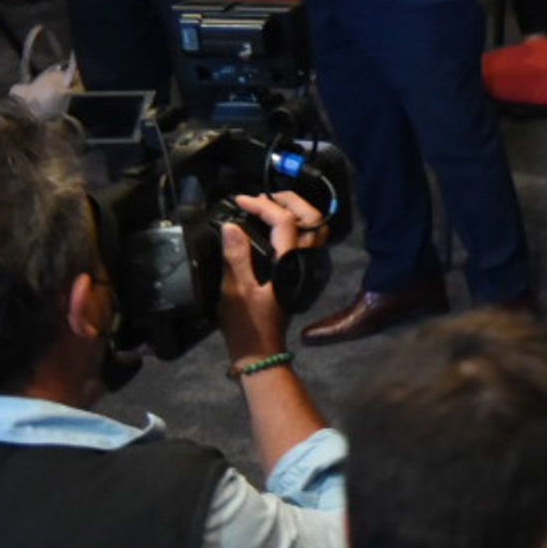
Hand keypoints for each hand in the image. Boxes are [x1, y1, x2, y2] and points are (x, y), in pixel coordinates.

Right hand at [214, 189, 326, 360]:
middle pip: (311, 219)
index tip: (241, 201)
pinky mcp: (301, 274)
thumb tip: (232, 226)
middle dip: (290, 200)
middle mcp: (303, 261)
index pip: (284, 221)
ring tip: (270, 206)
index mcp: (288, 262)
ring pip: (314, 229)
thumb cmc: (246, 324)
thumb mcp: (235, 290)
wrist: (260, 351)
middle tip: (263, 196)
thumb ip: (236, 256)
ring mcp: (305, 267)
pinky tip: (276, 228)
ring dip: (297, 211)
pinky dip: (297, 226)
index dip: (263, 205)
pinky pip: (307, 241)